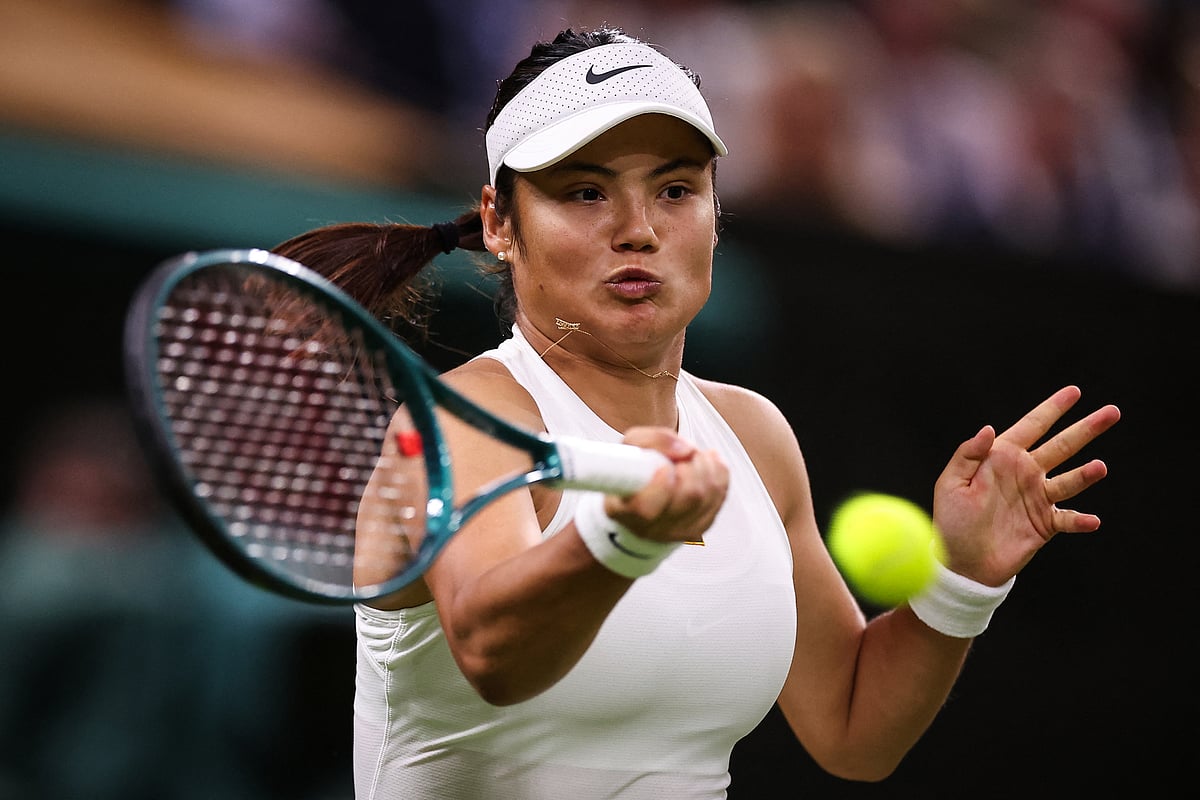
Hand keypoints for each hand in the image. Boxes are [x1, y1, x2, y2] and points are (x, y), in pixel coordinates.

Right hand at [603, 427, 728, 544]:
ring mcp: (680, 530)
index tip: (665, 467)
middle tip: (682, 455)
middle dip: (691, 465)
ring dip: (705, 465)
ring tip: (692, 456)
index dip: (661, 485)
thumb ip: (653, 440)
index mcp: (626, 511)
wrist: (642, 497)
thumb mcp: (630, 447)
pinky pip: (720, 494)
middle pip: (689, 496)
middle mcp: (652, 528)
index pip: (645, 508)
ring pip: (708, 494)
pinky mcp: (700, 526)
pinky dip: (717, 471)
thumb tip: (685, 449)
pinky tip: (705, 463)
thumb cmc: (633, 473)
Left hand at [932, 386, 1120, 585]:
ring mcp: (1038, 498)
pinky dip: (1081, 520)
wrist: (962, 562)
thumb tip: (988, 429)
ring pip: (1070, 479)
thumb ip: (968, 455)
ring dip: (1086, 474)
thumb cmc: (952, 520)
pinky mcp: (1046, 524)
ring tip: (1099, 467)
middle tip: (1112, 412)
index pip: (1031, 426)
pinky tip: (1092, 520)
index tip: (1074, 392)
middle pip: (1062, 445)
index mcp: (1002, 457)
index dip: (1052, 408)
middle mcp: (1026, 473)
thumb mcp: (951, 484)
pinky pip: (1068, 519)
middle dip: (1086, 428)